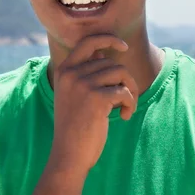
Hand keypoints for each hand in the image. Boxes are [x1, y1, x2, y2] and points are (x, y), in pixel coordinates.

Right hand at [50, 34, 138, 173]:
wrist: (68, 155)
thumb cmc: (75, 126)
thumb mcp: (73, 95)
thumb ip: (85, 73)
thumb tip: (103, 54)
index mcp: (64, 70)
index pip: (88, 41)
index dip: (108, 39)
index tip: (123, 46)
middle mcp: (71, 74)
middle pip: (112, 63)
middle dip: (125, 80)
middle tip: (125, 100)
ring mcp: (83, 85)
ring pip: (121, 74)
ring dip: (130, 91)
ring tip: (125, 108)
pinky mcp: (97, 99)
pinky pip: (125, 91)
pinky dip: (130, 104)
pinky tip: (123, 117)